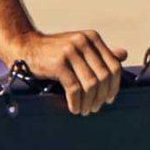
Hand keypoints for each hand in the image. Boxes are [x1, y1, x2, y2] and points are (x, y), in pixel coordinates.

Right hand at [13, 29, 130, 116]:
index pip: (114, 66)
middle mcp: (84, 42)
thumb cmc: (55, 51)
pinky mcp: (58, 63)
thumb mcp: (79, 47)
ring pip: (91, 84)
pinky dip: (76, 102)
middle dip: (102, 97)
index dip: (114, 86)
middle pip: (104, 77)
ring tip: (85, 111)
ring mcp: (71, 51)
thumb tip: (124, 55)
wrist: (26, 46)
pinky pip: (74, 88)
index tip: (110, 99)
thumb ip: (100, 53)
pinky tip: (74, 109)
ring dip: (89, 102)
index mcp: (92, 38)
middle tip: (96, 108)